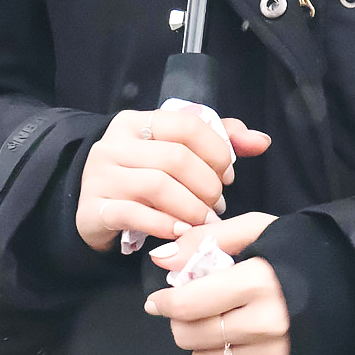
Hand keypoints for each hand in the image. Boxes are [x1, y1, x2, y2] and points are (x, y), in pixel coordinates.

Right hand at [75, 112, 270, 253]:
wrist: (92, 208)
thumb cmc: (143, 176)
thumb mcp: (175, 152)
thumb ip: (220, 141)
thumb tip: (262, 141)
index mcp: (136, 122)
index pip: (187, 125)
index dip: (216, 151)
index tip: (228, 174)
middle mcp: (114, 144)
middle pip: (176, 158)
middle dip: (207, 185)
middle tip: (218, 203)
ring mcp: (101, 176)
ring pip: (158, 186)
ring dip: (191, 208)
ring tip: (204, 220)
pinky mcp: (94, 209)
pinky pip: (136, 215)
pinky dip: (165, 225)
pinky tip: (180, 232)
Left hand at [144, 213, 287, 354]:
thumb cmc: (302, 253)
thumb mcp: (259, 229)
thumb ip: (207, 240)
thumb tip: (161, 258)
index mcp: (258, 281)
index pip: (189, 303)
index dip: (165, 302)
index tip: (159, 300)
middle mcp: (266, 323)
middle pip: (191, 336)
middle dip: (182, 321)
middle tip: (192, 308)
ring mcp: (276, 354)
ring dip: (202, 344)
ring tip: (220, 323)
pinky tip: (240, 342)